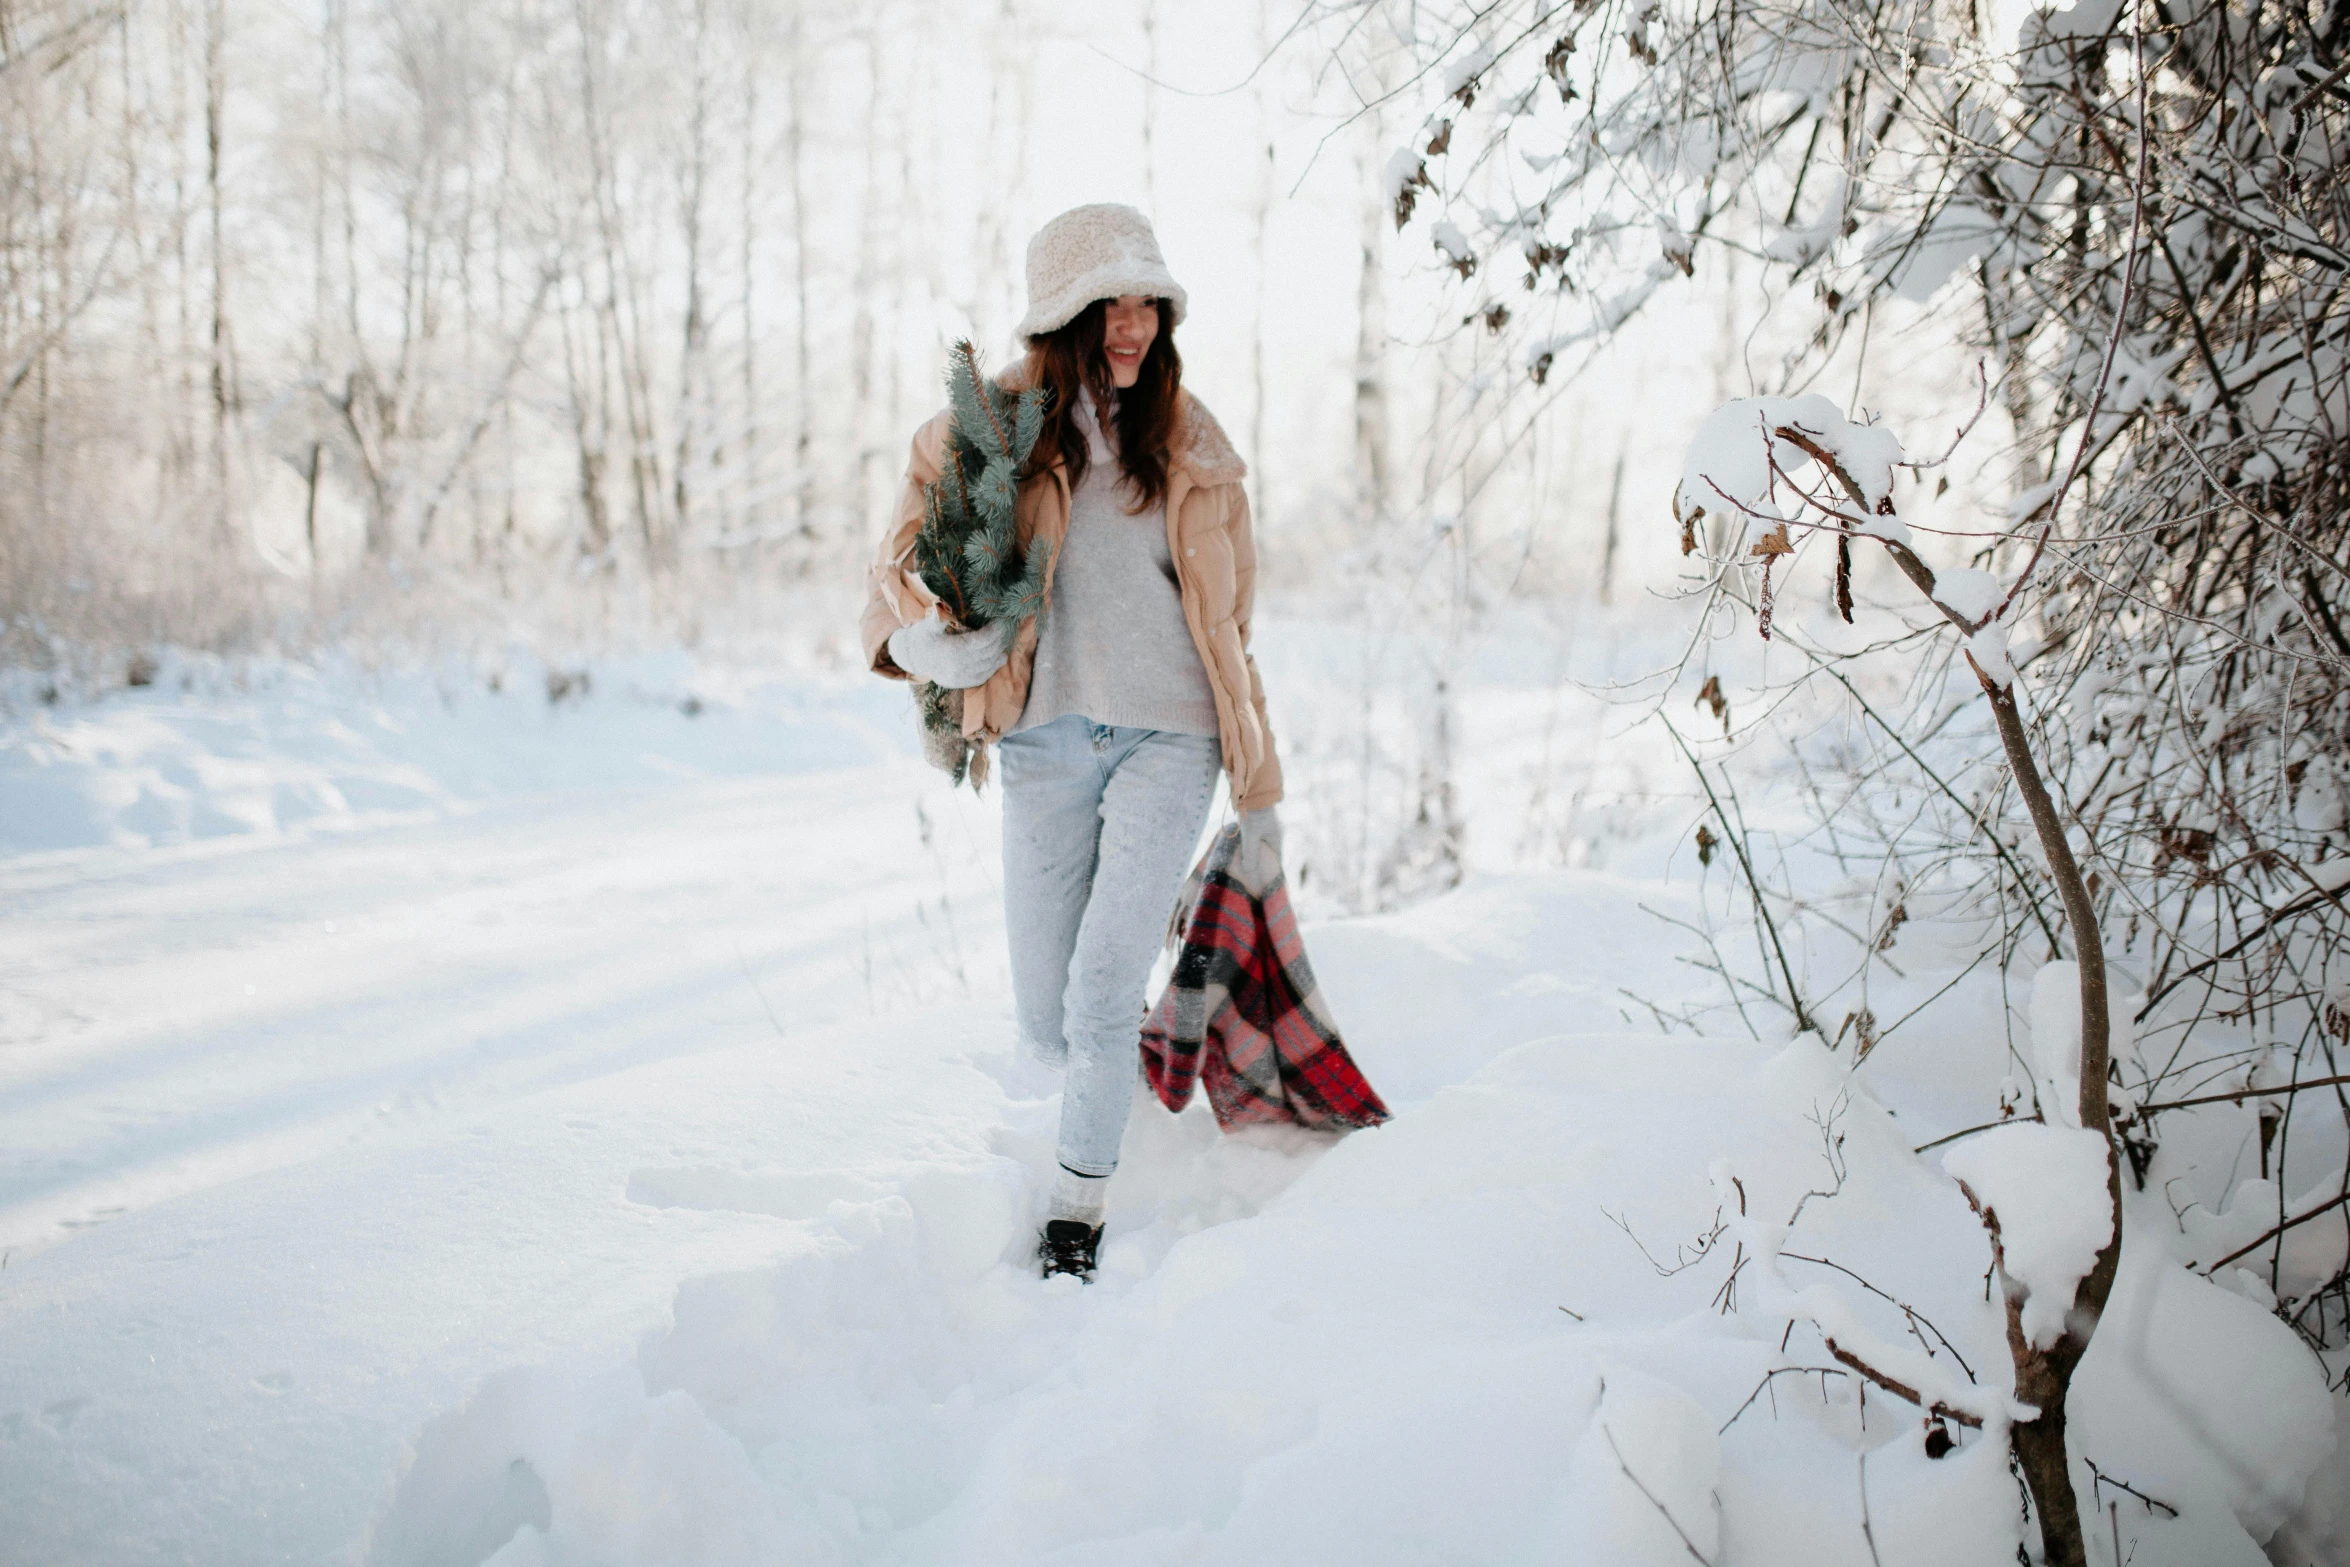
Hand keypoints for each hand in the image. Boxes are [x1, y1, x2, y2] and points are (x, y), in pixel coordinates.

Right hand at [887, 614, 1014, 688]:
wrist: (913, 658)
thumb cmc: (922, 637)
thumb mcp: (927, 626)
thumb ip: (936, 618)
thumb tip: (940, 606)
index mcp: (953, 651)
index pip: (982, 641)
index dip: (995, 631)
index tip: (1002, 620)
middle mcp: (959, 667)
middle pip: (988, 652)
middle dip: (999, 639)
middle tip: (1007, 627)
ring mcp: (961, 677)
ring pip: (988, 665)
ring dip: (998, 652)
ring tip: (1005, 639)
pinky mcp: (962, 683)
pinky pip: (983, 676)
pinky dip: (993, 667)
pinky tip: (998, 657)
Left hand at [1238, 805, 1282, 884]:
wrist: (1250, 791)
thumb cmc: (1254, 814)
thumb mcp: (1251, 836)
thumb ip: (1251, 853)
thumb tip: (1250, 871)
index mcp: (1276, 838)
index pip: (1276, 859)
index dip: (1271, 870)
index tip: (1264, 880)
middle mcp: (1273, 833)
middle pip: (1269, 852)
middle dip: (1262, 863)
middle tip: (1252, 874)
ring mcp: (1265, 827)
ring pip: (1261, 844)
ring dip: (1254, 853)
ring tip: (1245, 864)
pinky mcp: (1257, 822)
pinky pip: (1254, 837)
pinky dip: (1250, 844)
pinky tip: (1241, 848)